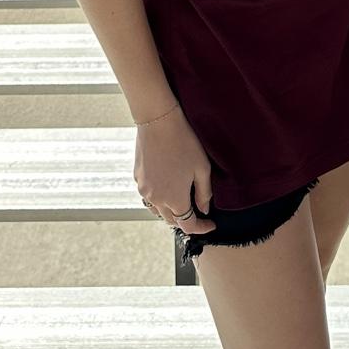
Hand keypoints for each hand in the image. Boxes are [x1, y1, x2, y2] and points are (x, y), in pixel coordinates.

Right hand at [135, 106, 215, 233]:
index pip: (188, 225)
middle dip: (185, 219)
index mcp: (175, 199)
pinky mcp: (137, 179)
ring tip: (182, 198)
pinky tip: (168, 184)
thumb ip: (204, 193)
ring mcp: (144, 190)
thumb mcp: (202, 167)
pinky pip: (149, 196)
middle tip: (198, 211)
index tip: (210, 224)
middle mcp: (157, 199)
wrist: (158, 121)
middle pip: (171, 220)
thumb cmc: (184, 142)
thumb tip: (204, 210)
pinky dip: (159, 197)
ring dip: (170, 210)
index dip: (201, 228)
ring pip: (158, 210)